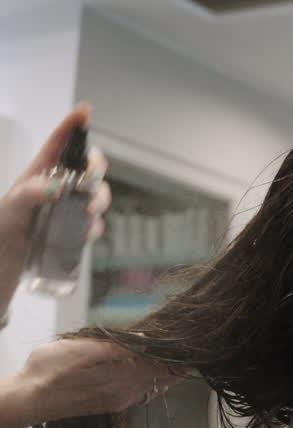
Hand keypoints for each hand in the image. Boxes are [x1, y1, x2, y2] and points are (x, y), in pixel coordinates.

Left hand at [0, 103, 111, 314]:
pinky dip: (96, 228)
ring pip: (96, 195)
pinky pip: (95, 224)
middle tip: (91, 184)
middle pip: (87, 167)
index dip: (73, 126)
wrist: (0, 269)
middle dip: (96, 171)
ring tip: (88, 216)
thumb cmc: (0, 235)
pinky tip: (85, 235)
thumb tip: (58, 187)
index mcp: (37, 175)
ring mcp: (65, 211)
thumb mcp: (10, 210)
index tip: (85, 111)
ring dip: (100, 201)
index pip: (58, 144)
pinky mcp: (72, 233)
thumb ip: (30, 194)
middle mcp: (54, 189)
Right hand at [5, 338, 176, 427]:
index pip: (161, 364)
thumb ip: (114, 345)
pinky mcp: (111, 406)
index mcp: (121, 375)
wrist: (28, 399)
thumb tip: (143, 339)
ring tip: (175, 361)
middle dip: (174, 363)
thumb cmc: (49, 369)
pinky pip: (141, 393)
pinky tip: (151, 374)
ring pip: (153, 385)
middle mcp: (126, 391)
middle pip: (161, 376)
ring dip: (164, 373)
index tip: (190, 347)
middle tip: (186, 351)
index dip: (176, 355)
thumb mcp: (81, 348)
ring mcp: (119, 400)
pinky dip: (150, 381)